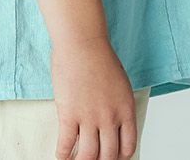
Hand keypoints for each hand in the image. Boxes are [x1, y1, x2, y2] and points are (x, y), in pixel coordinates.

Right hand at [51, 34, 137, 159]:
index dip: (120, 157)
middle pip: (108, 156)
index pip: (128, 146)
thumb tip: (112, 120)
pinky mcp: (70, 115)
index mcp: (126, 109)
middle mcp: (110, 118)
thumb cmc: (99, 55)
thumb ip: (118, 104)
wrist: (82, 42)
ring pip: (88, 156)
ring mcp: (90, 118)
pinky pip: (66, 145)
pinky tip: (61, 155)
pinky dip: (63, 155)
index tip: (112, 157)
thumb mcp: (120, 82)